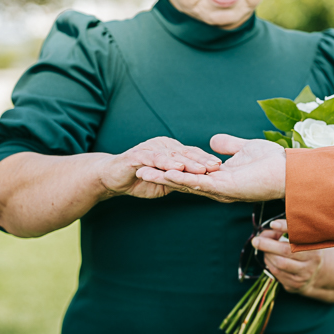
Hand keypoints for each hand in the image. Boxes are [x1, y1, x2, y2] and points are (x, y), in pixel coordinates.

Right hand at [99, 137, 220, 199]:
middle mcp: (162, 146)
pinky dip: (166, 163)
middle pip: (185, 153)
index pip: (191, 155)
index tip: (221, 168)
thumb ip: (178, 180)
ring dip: (188, 162)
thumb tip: (197, 186)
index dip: (205, 161)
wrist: (112, 177)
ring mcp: (150, 150)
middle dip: (202, 160)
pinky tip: (177, 167)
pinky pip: (154, 159)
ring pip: (172, 155)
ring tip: (201, 168)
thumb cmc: (139, 179)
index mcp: (170, 151)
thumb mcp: (163, 182)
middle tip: (217, 167)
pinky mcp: (137, 156)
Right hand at [135, 134, 285, 202]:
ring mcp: (220, 189)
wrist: (289, 173)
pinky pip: (199, 183)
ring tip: (144, 172)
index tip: (154, 163)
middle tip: (139, 170)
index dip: (171, 169)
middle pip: (182, 180)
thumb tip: (214, 141)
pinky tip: (166, 173)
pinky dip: (182, 178)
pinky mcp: (225, 188)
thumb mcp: (243, 149)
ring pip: (186, 182)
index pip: (190, 173)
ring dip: (164, 177)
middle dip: (160, 175)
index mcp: (219, 179)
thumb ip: (228, 146)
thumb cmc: (270, 162)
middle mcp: (216, 187)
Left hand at [253, 219, 323, 294]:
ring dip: (268, 255)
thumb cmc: (303, 250)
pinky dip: (269, 264)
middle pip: (287, 251)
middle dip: (268, 245)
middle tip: (256, 241)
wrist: (314, 274)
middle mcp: (313, 260)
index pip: (300, 234)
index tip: (273, 224)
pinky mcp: (296, 284)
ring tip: (264, 249)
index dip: (286, 227)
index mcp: (315, 244)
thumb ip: (283, 232)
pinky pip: (277, 273)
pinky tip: (269, 259)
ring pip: (280, 263)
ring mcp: (304, 274)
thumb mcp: (299, 238)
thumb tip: (264, 234)